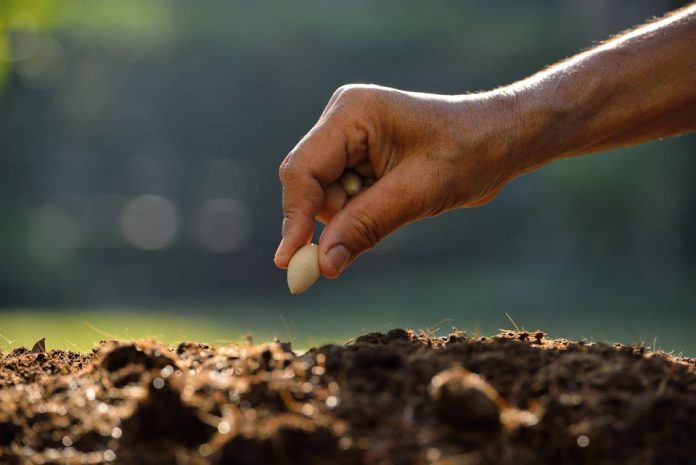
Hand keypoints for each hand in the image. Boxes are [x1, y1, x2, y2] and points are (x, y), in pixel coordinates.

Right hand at [274, 84, 515, 277]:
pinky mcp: (361, 155)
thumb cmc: (469, 153)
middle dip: (328, 220)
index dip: (295, 218)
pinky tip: (393, 204)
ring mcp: (350, 137)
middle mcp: (343, 120)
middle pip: (309, 184)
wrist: (502, 139)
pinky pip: (343, 195)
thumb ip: (365, 226)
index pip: (304, 171)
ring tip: (397, 207)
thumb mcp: (417, 192)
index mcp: (351, 113)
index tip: (290, 263)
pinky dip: (358, 213)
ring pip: (325, 195)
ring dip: (348, 217)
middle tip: (340, 257)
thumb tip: (322, 266)